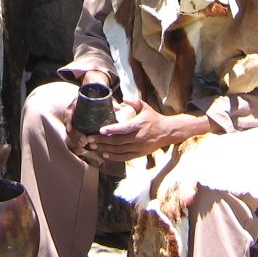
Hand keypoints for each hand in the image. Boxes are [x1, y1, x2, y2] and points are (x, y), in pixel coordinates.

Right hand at [64, 71, 112, 166]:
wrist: (94, 89)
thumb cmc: (98, 93)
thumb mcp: (103, 95)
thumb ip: (110, 101)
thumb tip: (118, 108)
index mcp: (76, 103)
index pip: (69, 112)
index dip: (69, 121)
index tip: (70, 128)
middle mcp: (74, 111)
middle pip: (70, 125)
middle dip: (75, 135)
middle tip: (84, 142)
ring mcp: (75, 118)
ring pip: (72, 131)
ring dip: (76, 139)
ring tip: (84, 145)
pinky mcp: (79, 124)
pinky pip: (76, 133)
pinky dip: (78, 139)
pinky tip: (85, 146)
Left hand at [85, 100, 214, 162]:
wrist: (167, 132)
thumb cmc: (154, 118)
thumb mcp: (145, 107)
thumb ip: (134, 102)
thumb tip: (123, 98)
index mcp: (139, 124)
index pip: (124, 128)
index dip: (112, 130)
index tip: (101, 130)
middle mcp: (138, 137)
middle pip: (117, 141)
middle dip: (102, 140)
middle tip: (90, 139)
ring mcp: (139, 147)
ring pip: (119, 150)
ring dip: (105, 149)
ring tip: (94, 146)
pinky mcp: (139, 154)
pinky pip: (124, 157)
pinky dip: (114, 157)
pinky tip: (105, 154)